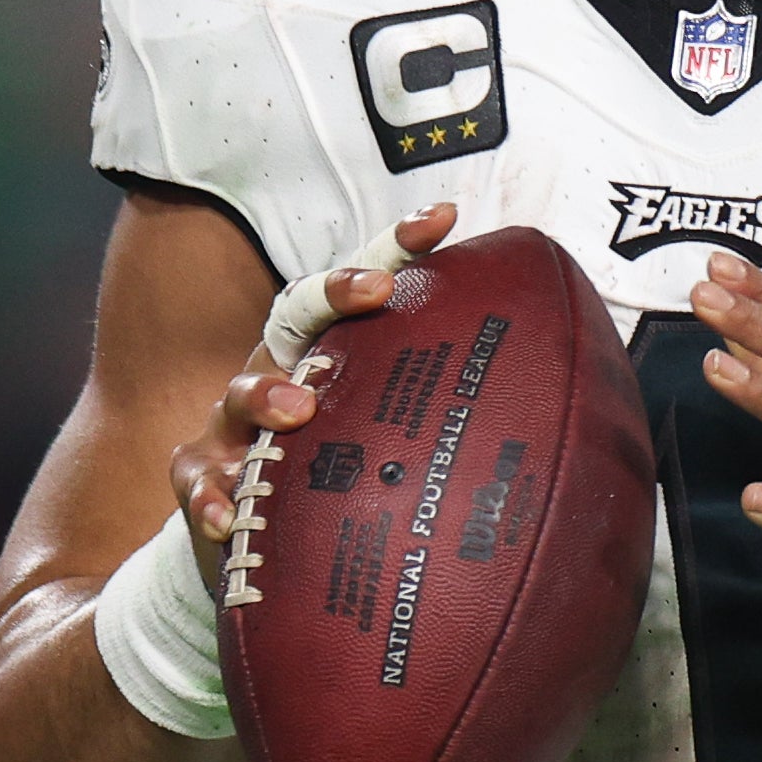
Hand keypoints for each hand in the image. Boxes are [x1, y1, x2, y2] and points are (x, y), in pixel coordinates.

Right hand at [170, 203, 455, 587]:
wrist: (259, 543)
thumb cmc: (340, 479)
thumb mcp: (392, 441)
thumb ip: (449, 420)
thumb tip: (565, 410)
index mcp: (328, 356)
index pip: (365, 291)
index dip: (398, 246)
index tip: (445, 218)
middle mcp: (278, 372)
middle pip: (296, 316)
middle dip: (333, 293)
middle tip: (375, 290)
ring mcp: (233, 424)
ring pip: (238, 392)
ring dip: (266, 394)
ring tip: (297, 408)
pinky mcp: (203, 476)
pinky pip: (195, 477)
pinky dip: (207, 493)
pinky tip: (223, 514)